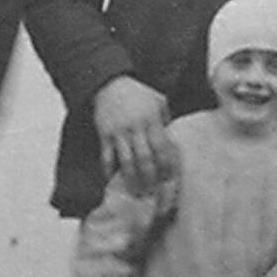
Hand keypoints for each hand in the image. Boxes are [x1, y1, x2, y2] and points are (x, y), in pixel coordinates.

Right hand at [93, 77, 174, 194]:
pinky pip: (107, 156)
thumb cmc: (138, 94)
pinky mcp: (104, 134)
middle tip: (153, 193)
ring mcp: (119, 132)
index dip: (167, 165)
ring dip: (132, 178)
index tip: (170, 180)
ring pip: (127, 160)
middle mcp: (137, 127)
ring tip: (136, 192)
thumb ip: (166, 121)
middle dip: (150, 177)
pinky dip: (109, 170)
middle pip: (146, 157)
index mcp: (153, 120)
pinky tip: (111, 180)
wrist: (110, 83)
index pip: (163, 147)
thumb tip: (172, 141)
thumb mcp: (158, 102)